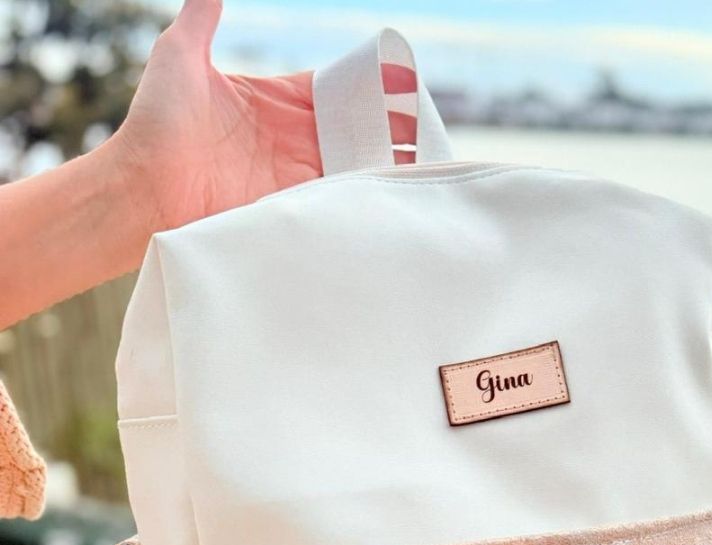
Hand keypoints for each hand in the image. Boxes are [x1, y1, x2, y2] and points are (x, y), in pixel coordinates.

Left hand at [0, 0, 420, 324]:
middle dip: (383, 129)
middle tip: (421, 124)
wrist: (142, 188)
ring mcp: (289, 178)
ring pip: (347, 168)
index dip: (361, 87)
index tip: (395, 83)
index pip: (327, 91)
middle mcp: (286, 140)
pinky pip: (332, 204)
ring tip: (418, 159)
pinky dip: (357, 200)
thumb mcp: (178, 57)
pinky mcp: (287, 210)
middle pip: (347, 131)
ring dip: (378, 165)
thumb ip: (201, 19)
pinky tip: (386, 193)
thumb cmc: (155, 122)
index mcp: (270, 102)